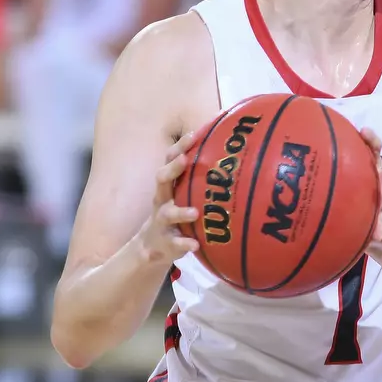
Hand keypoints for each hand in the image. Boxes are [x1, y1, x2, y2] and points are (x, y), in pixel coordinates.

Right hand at [136, 130, 200, 264]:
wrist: (151, 247)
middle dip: (172, 169)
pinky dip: (184, 244)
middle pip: (161, 181)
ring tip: (195, 213)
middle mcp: (162, 201)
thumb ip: (197, 180)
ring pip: (167, 214)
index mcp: (168, 187)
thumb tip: (231, 156)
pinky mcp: (165, 244)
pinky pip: (174, 244)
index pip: (170, 161)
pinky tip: (195, 245)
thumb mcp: (181, 195)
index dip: (180, 147)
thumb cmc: (175, 214)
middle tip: (184, 160)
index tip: (194, 134)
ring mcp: (161, 223)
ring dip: (180, 212)